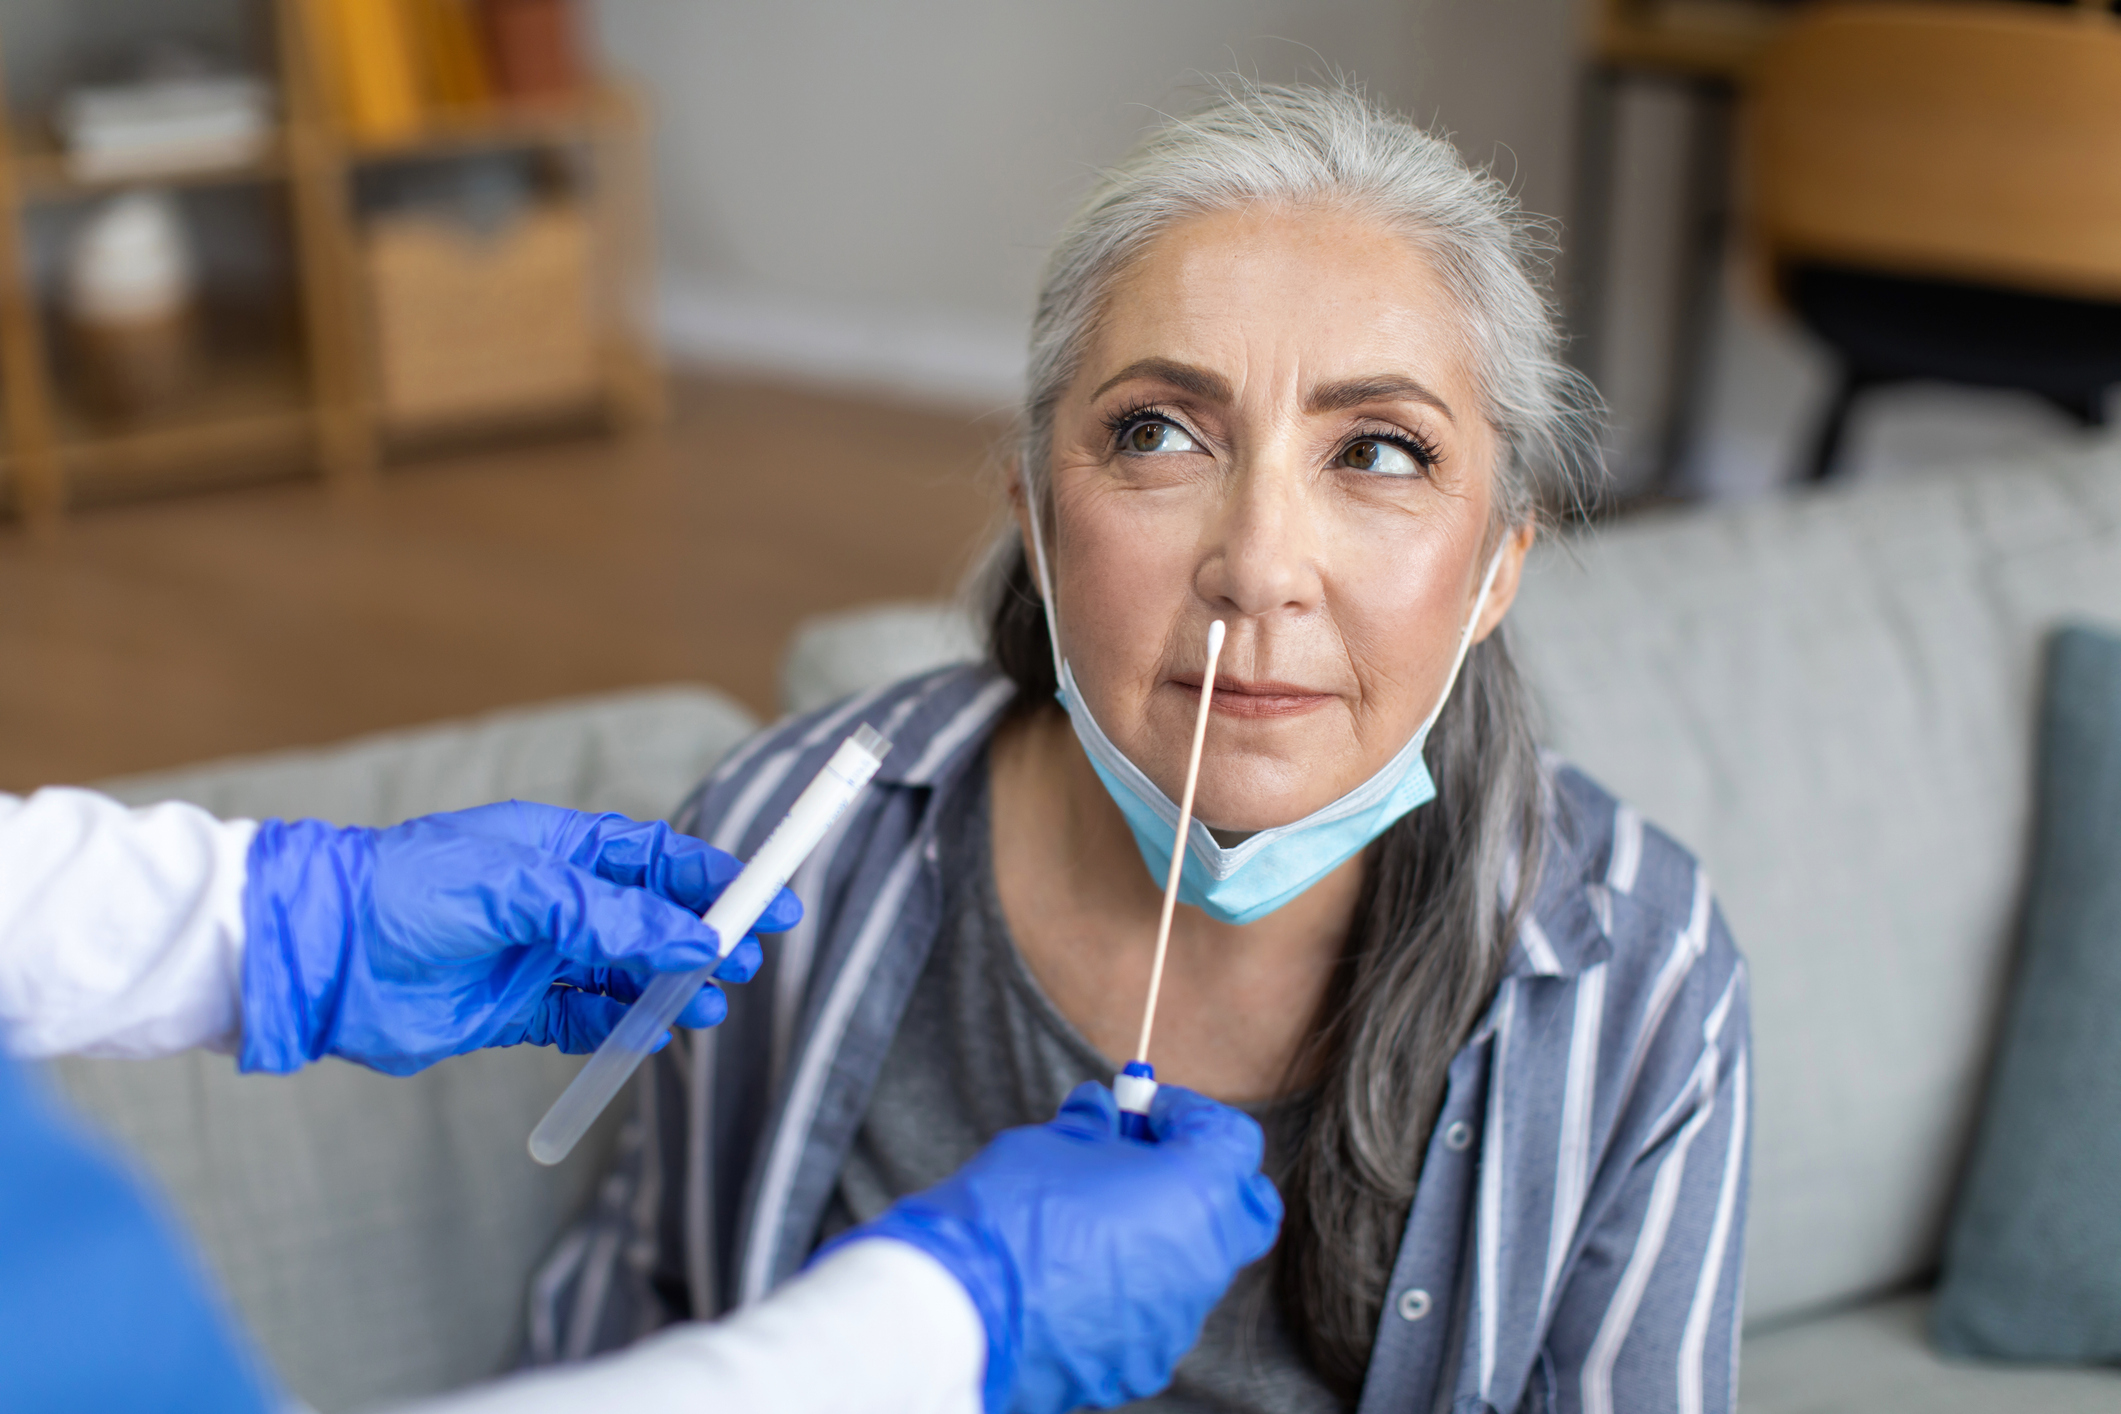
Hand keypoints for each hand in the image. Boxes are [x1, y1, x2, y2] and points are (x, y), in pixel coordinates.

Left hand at [237, 801, 800, 1075]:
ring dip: (671, 989)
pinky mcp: (515, 1011)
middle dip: (705, 940)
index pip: (658, 860)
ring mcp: (538, 957)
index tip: (770, 901)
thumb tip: (692, 939)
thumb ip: (609, 915)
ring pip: (628, 974)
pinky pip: (587, 1020)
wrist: (320, 957)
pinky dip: (623, 1029)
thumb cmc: (408, 893)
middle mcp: (555, 901)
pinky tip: (651, 1033)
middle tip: (745, 964)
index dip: (717, 880)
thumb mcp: (519, 888)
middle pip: (654, 919)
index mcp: (559, 849)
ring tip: (707, 1008)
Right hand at [825, 1082, 1282, 1413]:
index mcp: (1196, 1195)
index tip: (1144, 1110)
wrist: (958, 1311)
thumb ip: (1095, 1126)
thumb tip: (1104, 1112)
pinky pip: (1156, 1312)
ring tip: (1095, 1218)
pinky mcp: (1142, 1363)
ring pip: (1198, 1264)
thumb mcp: (1053, 1142)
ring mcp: (1176, 1321)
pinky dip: (1133, 1285)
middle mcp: (1204, 1263)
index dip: (1190, 1114)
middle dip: (1207, 1177)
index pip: (1232, 1139)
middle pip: (1244, 1208)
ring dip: (1166, 1232)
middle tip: (1148, 1158)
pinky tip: (1074, 1273)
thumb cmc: (1010, 1213)